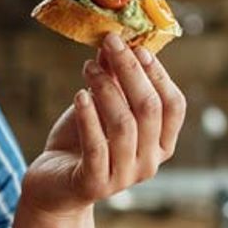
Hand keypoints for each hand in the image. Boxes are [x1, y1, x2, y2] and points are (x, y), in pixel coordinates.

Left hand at [21, 32, 187, 216]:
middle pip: (149, 110)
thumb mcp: (101, 107)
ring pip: (124, 125)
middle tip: (111, 43)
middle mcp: (150, 163)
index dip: (158, 74)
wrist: (53, 184)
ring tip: (88, 67)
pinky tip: (79, 95)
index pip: (173, 106)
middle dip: (130, 71)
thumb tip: (115, 42)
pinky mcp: (95, 184)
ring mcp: (124, 177)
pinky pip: (96, 146)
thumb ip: (113, 79)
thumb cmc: (82, 142)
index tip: (137, 47)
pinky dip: (88, 117)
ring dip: (106, 89)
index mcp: (161, 144)